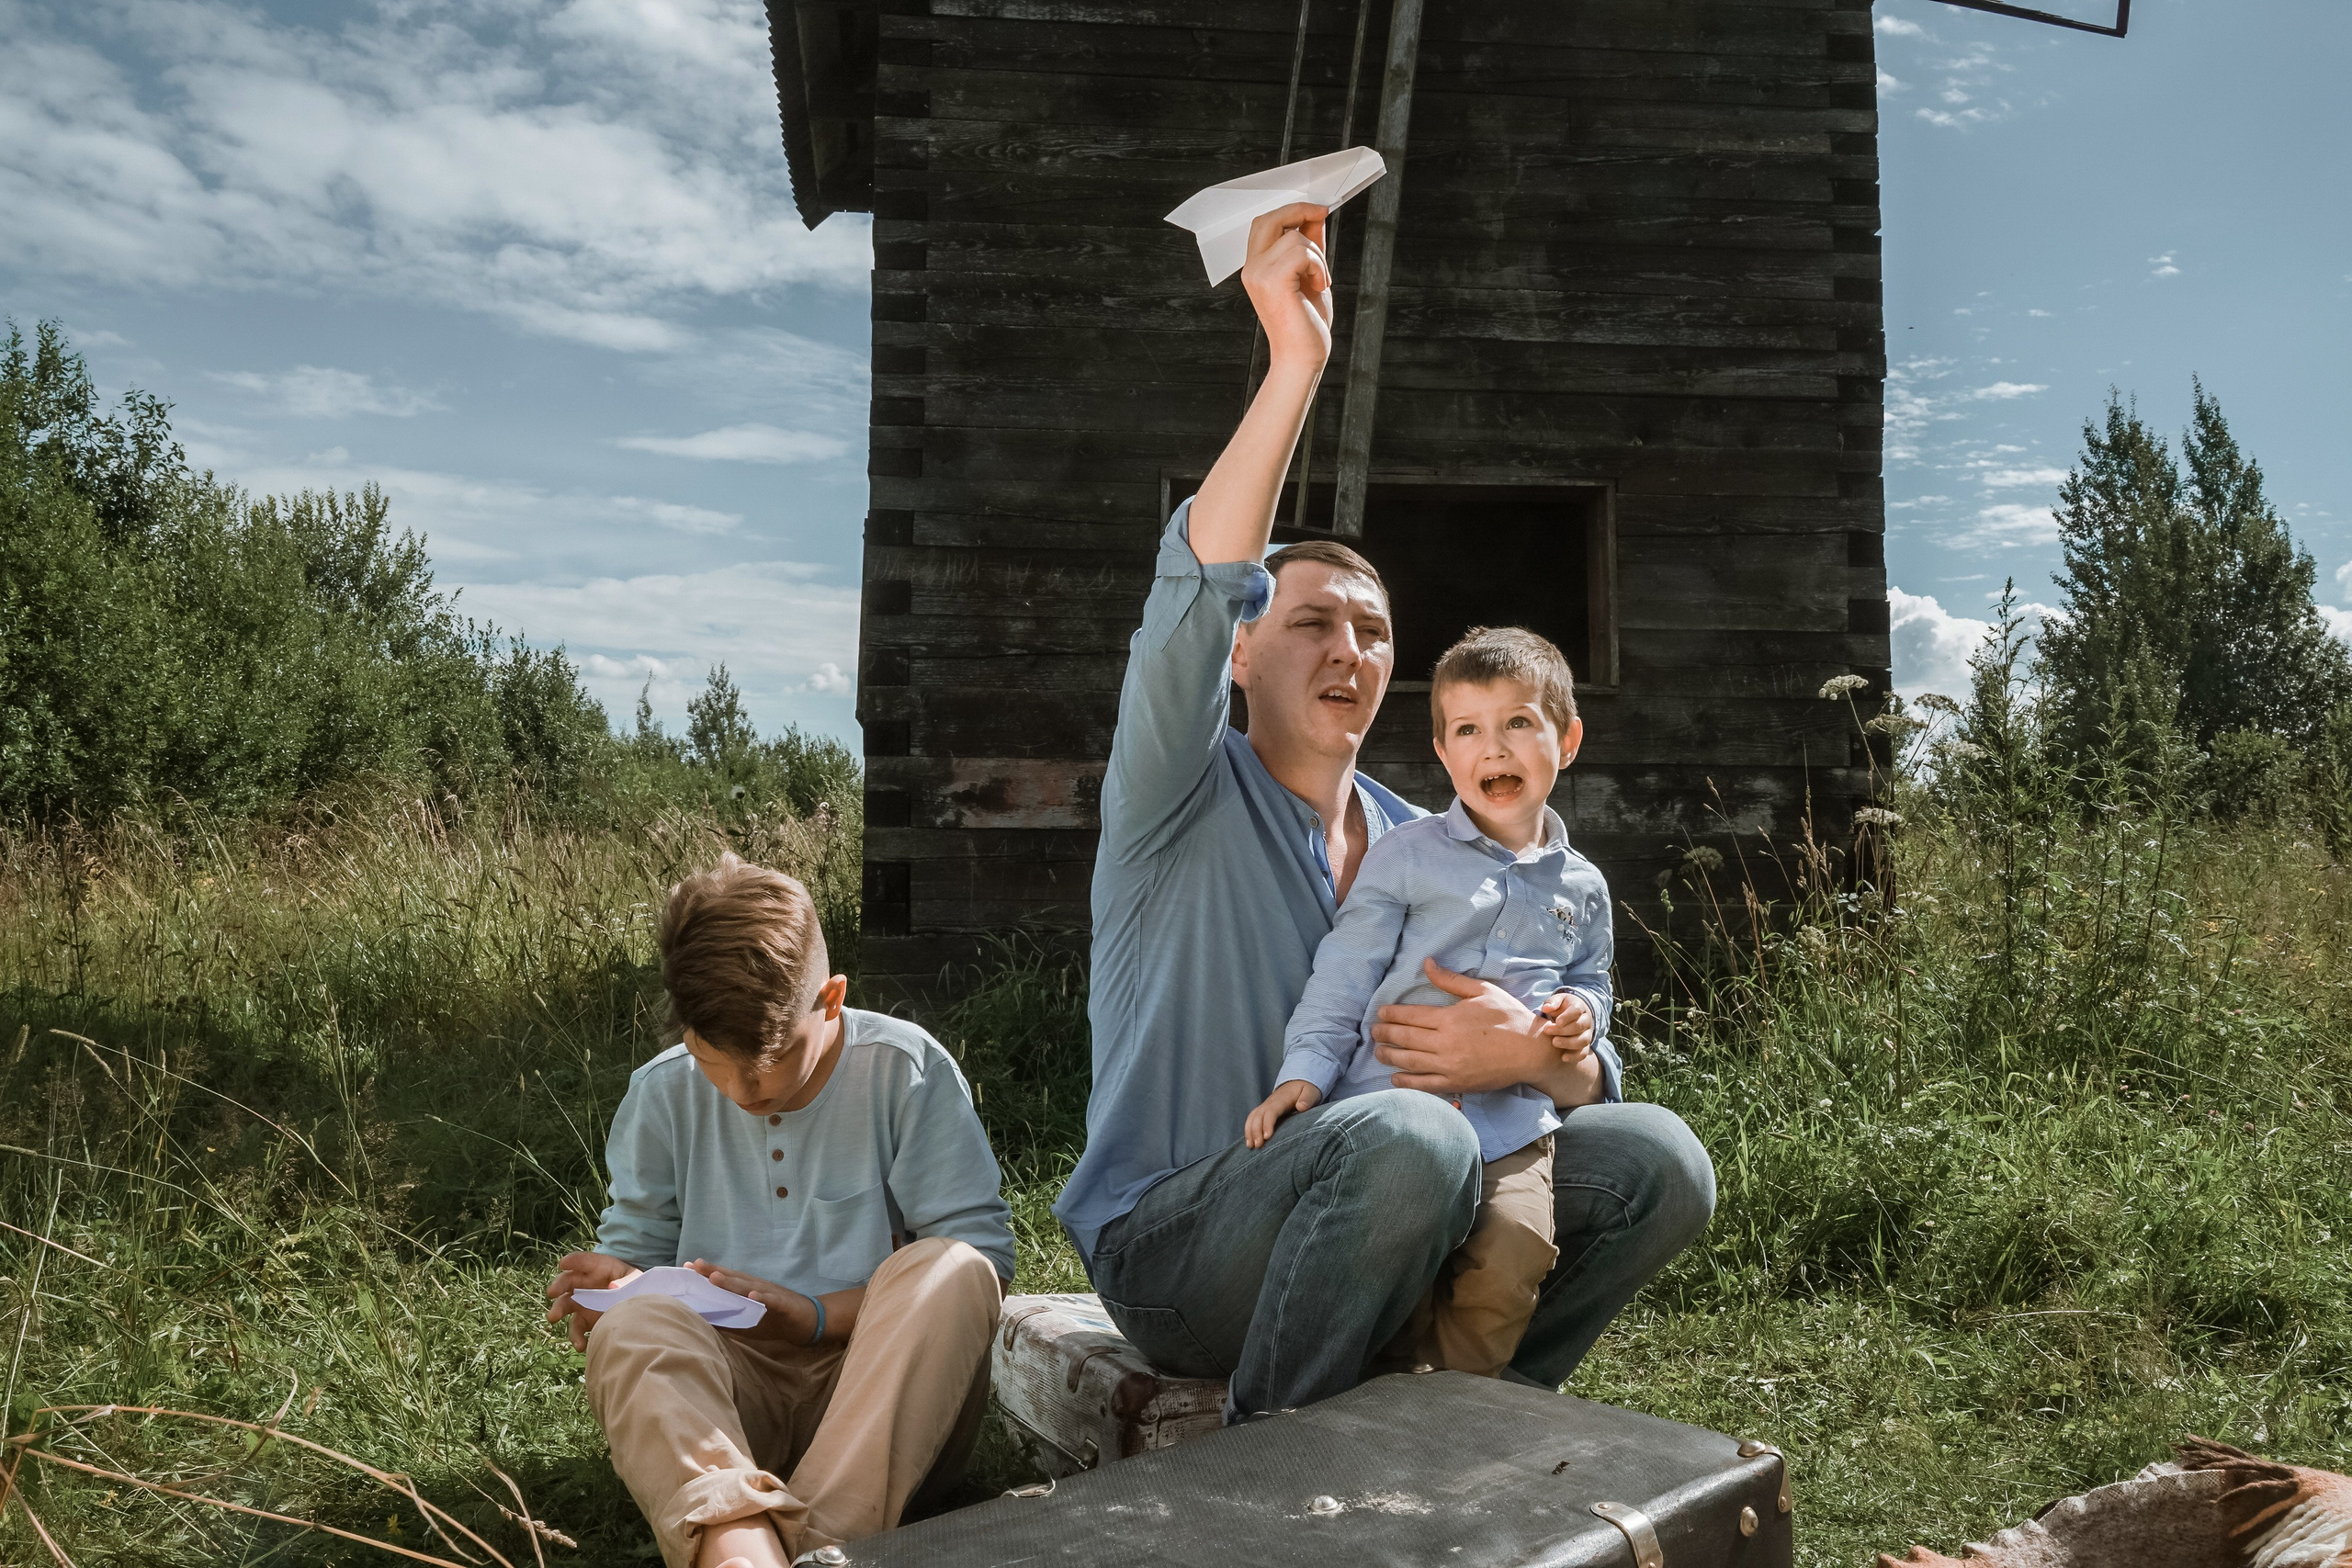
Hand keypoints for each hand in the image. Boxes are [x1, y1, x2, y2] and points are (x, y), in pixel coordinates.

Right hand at [545, 1252, 638, 1350]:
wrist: (638, 1307)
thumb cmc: (636, 1286)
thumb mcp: (636, 1280)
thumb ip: (627, 1282)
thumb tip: (612, 1287)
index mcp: (599, 1268)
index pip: (584, 1261)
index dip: (573, 1261)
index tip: (563, 1264)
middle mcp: (586, 1284)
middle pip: (567, 1281)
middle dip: (558, 1285)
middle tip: (552, 1292)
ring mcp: (583, 1302)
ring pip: (565, 1304)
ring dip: (557, 1310)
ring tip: (553, 1317)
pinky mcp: (585, 1320)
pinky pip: (576, 1328)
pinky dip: (577, 1337)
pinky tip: (581, 1345)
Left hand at [685, 1260, 817, 1342]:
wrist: (808, 1321)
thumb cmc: (775, 1320)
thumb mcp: (748, 1321)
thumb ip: (727, 1320)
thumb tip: (702, 1321)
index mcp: (747, 1291)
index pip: (724, 1279)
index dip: (706, 1273)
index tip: (686, 1267)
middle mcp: (757, 1287)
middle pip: (733, 1278)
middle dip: (713, 1272)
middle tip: (695, 1265)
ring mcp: (771, 1294)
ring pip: (749, 1286)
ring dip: (732, 1282)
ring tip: (715, 1277)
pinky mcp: (784, 1304)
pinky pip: (773, 1301)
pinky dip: (763, 1298)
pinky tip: (753, 1296)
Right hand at [1240, 202, 1331, 371]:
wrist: (1301, 357)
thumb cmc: (1305, 322)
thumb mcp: (1310, 275)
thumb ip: (1309, 246)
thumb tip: (1315, 217)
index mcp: (1256, 267)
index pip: (1265, 223)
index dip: (1291, 211)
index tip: (1316, 211)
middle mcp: (1252, 269)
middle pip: (1270, 219)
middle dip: (1299, 211)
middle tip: (1321, 214)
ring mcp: (1259, 274)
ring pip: (1295, 237)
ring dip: (1317, 256)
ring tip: (1318, 280)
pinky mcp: (1273, 281)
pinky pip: (1302, 253)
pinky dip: (1318, 266)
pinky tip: (1319, 285)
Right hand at [1245, 1079, 1323, 1148]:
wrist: (1298, 1083)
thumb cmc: (1306, 1090)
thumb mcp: (1311, 1092)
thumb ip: (1307, 1099)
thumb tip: (1301, 1107)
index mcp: (1281, 1100)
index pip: (1271, 1111)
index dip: (1267, 1123)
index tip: (1267, 1137)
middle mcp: (1270, 1102)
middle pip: (1258, 1115)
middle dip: (1256, 1131)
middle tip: (1258, 1146)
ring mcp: (1265, 1106)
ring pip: (1252, 1117)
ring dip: (1249, 1131)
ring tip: (1251, 1146)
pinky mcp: (1263, 1111)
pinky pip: (1252, 1119)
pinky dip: (1248, 1129)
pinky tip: (1250, 1142)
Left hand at [1369, 958, 1553, 1095]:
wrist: (1531, 1051)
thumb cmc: (1508, 1017)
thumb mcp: (1482, 991)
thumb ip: (1450, 980)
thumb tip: (1426, 963)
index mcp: (1451, 1018)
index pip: (1411, 1015)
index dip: (1392, 1014)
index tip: (1380, 1013)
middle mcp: (1446, 1042)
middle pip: (1406, 1038)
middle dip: (1385, 1034)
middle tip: (1373, 1032)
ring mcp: (1450, 1066)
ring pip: (1410, 1062)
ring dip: (1390, 1057)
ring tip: (1378, 1052)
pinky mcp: (1456, 1083)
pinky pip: (1424, 1084)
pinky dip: (1406, 1083)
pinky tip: (1394, 1078)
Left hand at [1539, 990, 1595, 1060]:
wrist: (1573, 1015)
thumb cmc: (1562, 1007)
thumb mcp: (1558, 1000)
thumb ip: (1552, 1002)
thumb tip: (1546, 1008)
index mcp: (1579, 1007)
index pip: (1576, 1011)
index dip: (1567, 1016)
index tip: (1557, 1021)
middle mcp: (1586, 1020)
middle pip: (1579, 1026)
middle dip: (1563, 1030)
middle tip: (1547, 1030)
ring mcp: (1587, 1033)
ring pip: (1583, 1040)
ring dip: (1569, 1043)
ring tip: (1554, 1042)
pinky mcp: (1585, 1045)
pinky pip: (1584, 1053)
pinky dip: (1575, 1057)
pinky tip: (1563, 1058)